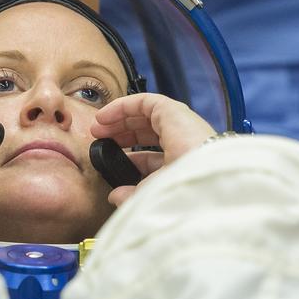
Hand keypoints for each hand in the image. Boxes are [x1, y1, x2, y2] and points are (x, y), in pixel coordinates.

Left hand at [90, 93, 215, 204]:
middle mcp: (182, 141)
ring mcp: (179, 124)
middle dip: (120, 134)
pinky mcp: (173, 111)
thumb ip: (132, 195)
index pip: (150, 156)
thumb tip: (115, 197)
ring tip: (97, 127)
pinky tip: (104, 115)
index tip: (107, 160)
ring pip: (144, 115)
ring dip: (118, 119)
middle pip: (145, 133)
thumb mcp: (152, 195)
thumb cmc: (185, 191)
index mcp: (180, 163)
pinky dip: (123, 106)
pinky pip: (144, 101)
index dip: (128, 156)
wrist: (202, 181)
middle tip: (98, 140)